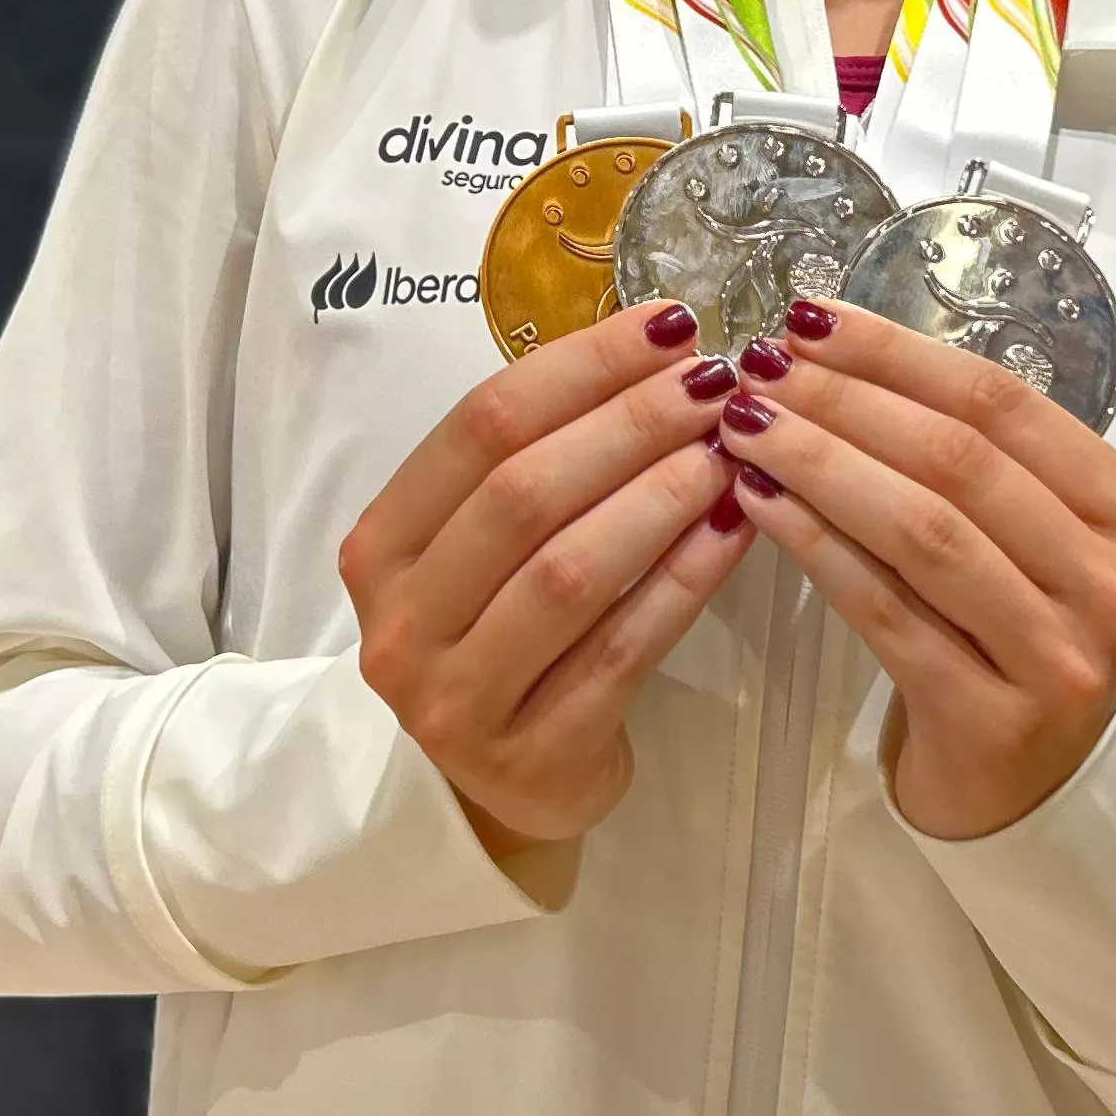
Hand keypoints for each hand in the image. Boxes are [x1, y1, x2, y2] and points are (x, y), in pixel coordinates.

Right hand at [340, 299, 758, 860]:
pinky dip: (683, 583)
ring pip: (569, 574)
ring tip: (729, 450)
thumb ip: (538, 461)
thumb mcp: (484, 549)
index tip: (668, 326)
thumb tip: (657, 353)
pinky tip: (735, 532)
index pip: (478, 430)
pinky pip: (622, 652)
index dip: (579, 368)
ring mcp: (458, 699)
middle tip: (713, 383)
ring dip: (658, 498)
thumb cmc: (502, 636)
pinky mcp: (531, 758)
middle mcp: (402, 623)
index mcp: (381, 547)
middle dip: (627, 425)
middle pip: (521, 495)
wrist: (500, 789)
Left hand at [707, 303, 1115, 841]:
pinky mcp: (993, 720)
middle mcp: (1114, 585)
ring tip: (744, 424)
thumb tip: (833, 350)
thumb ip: (970, 459)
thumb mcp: (1027, 542)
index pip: (1006, 405)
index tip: (810, 315)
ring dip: (821, 463)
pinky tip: (758, 503)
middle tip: (759, 365)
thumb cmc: (1013, 638)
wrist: (1027, 792)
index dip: (899, 353)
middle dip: (846, 400)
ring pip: (923, 530)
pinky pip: (886, 611)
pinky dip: (816, 546)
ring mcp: (1061, 658)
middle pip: (961, 461)